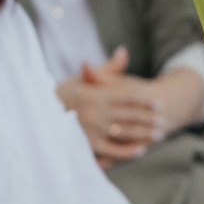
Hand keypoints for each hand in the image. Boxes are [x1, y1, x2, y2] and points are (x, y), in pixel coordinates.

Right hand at [57, 48, 165, 165]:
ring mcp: (92, 130)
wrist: (40, 114)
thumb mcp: (83, 78)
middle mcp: (95, 113)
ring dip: (143, 134)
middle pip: (129, 116)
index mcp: (96, 95)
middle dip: (148, 119)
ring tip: (158, 134)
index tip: (159, 104)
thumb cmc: (65, 94)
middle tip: (163, 121)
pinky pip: (112, 150)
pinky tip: (140, 150)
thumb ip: (107, 69)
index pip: (127, 98)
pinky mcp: (88, 146)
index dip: (145, 101)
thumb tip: (124, 51)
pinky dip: (127, 151)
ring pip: (124, 133)